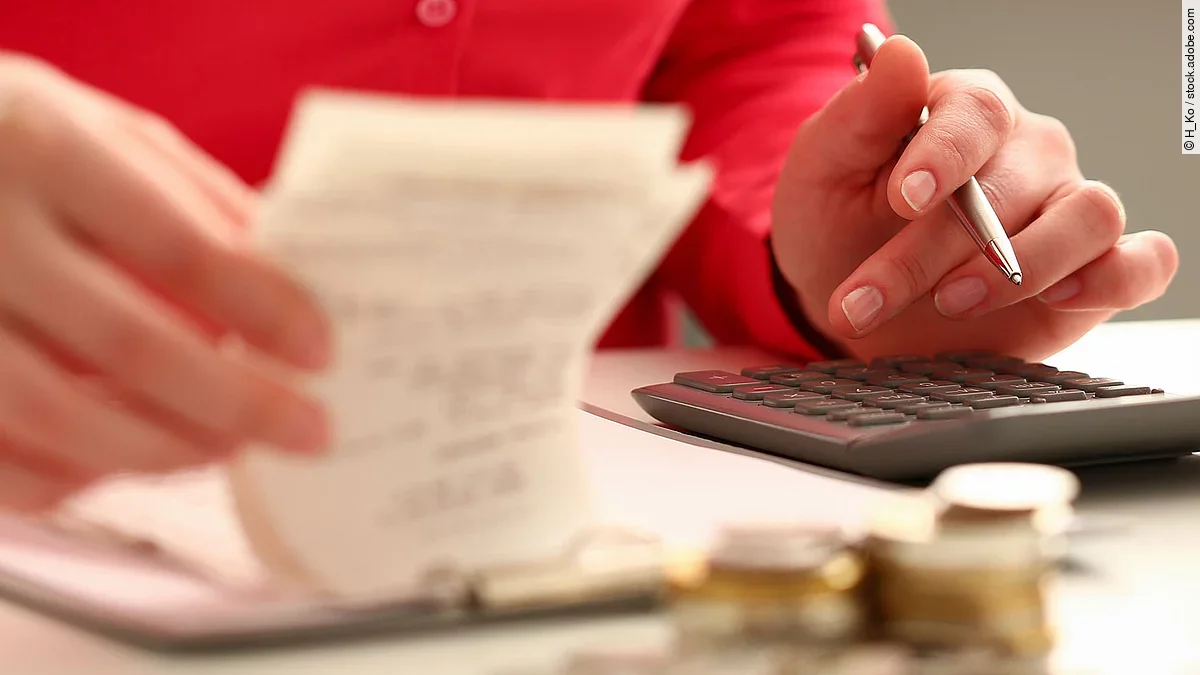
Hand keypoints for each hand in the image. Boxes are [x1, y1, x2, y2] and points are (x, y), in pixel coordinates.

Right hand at [0, 54, 330, 511]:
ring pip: (56, 414)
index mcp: (46, 149)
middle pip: (129, 343)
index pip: (178, 247)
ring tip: (228, 446)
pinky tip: (126, 463)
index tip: (321, 351)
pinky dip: (69, 477)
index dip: (261, 309)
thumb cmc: (20, 143)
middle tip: (309, 430)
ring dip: (164, 448)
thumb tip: (290, 283)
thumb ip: (194, 200)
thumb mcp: (104, 131)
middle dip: (237, 402)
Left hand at [771, 34, 1177, 361]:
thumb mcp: (826, 166)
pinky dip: (1115, 277)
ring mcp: (1064, 208)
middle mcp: (1028, 152)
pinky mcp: (1092, 271)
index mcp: (965, 113)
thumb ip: (861, 113)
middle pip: (1011, 186)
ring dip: (1018, 269)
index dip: (944, 154)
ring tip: (947, 303)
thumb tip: (900, 54)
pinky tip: (1059, 295)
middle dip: (930, 252)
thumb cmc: (836, 220)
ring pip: (1089, 217)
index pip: (978, 113)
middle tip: (864, 299)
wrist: (845, 296)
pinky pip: (1141, 263)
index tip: (902, 198)